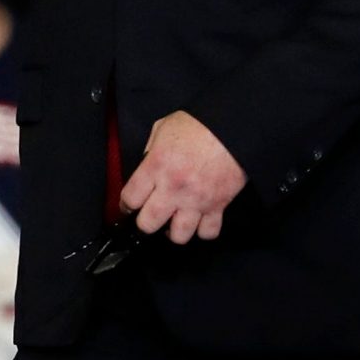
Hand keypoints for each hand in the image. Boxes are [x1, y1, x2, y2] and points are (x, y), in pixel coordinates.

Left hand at [119, 110, 245, 244]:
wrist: (233, 128)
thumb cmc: (198, 124)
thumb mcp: (162, 129)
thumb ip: (150, 151)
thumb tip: (146, 166)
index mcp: (156, 166)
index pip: (130, 198)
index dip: (126, 205)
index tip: (129, 205)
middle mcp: (173, 188)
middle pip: (148, 224)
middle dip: (145, 223)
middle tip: (149, 216)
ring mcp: (196, 200)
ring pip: (179, 235)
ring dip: (173, 231)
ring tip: (174, 222)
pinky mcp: (218, 206)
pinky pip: (208, 232)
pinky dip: (203, 231)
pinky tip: (198, 222)